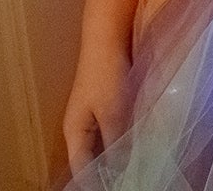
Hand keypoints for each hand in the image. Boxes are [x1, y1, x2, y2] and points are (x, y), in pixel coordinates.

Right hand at [61, 41, 129, 172]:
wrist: (107, 37)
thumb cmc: (105, 73)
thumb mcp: (113, 112)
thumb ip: (116, 142)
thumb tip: (121, 168)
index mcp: (74, 131)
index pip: (81, 168)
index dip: (95, 183)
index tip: (115, 188)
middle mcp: (80, 127)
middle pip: (90, 159)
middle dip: (106, 172)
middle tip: (129, 179)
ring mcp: (92, 116)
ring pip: (103, 146)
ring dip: (116, 156)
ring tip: (135, 168)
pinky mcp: (106, 106)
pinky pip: (112, 132)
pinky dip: (122, 141)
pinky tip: (137, 145)